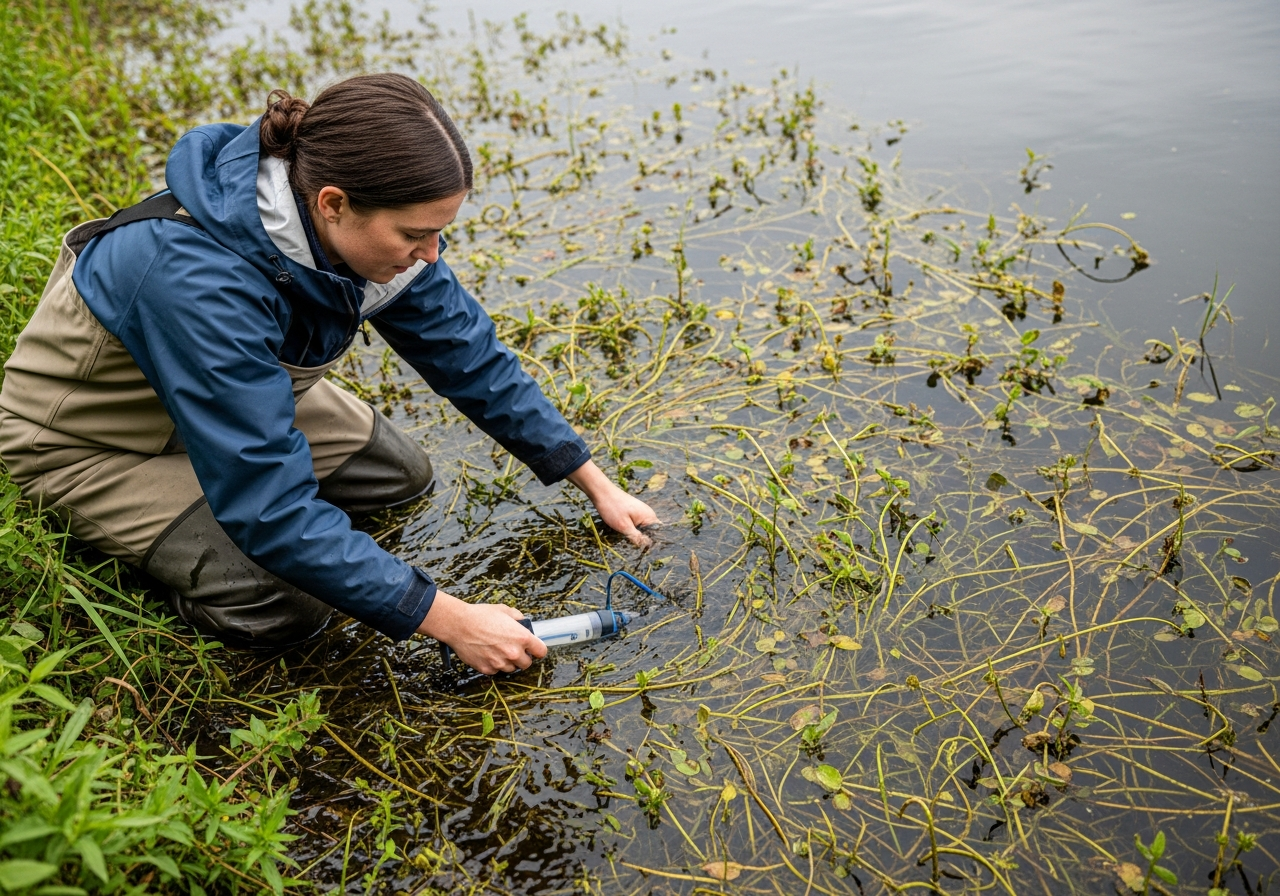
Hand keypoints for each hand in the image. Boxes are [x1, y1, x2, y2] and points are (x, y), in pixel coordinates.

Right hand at [416, 590, 546, 674]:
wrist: (458, 625)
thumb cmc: (480, 616)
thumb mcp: (504, 610)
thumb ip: (518, 618)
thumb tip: (522, 623)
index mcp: (521, 637)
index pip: (541, 652)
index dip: (537, 650)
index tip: (534, 649)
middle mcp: (513, 653)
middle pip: (527, 664)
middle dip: (522, 657)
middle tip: (514, 649)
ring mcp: (500, 663)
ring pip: (511, 669)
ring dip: (508, 662)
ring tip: (498, 650)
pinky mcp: (487, 669)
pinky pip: (496, 671)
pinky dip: (494, 665)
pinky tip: (488, 653)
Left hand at [566, 459, 660, 546]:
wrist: (602, 492)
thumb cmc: (612, 508)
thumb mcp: (624, 526)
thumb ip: (637, 537)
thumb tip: (647, 546)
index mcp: (649, 516)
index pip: (657, 534)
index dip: (651, 543)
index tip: (642, 550)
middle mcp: (648, 513)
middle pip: (650, 532)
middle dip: (641, 539)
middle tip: (630, 544)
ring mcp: (641, 511)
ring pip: (641, 528)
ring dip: (634, 534)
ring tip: (624, 536)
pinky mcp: (633, 511)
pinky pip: (636, 524)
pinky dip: (630, 528)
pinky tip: (621, 530)